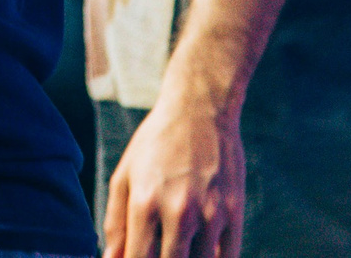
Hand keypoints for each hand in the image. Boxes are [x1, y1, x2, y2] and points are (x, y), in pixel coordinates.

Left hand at [103, 84, 245, 257]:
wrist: (199, 108)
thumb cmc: (156, 143)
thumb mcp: (125, 175)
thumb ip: (115, 222)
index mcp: (145, 202)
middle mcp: (178, 211)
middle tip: (159, 252)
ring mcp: (210, 213)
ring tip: (177, 248)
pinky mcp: (235, 212)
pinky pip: (228, 257)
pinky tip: (200, 253)